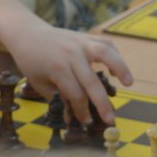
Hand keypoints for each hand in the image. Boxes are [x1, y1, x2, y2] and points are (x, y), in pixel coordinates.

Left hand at [6, 26, 133, 125]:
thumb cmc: (32, 62)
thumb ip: (59, 98)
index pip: (76, 94)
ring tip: (129, 83)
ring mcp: (81, 43)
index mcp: (57, 67)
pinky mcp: (86, 37)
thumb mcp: (40, 83)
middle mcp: (72, 54)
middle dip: (102, 103)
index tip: (86, 122)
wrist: (28, 34)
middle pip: (92, 81)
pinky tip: (117, 71)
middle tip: (110, 119)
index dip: (82, 111)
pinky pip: (105, 44)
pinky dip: (115, 56)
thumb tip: (74, 117)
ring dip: (120, 68)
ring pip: (105, 53)